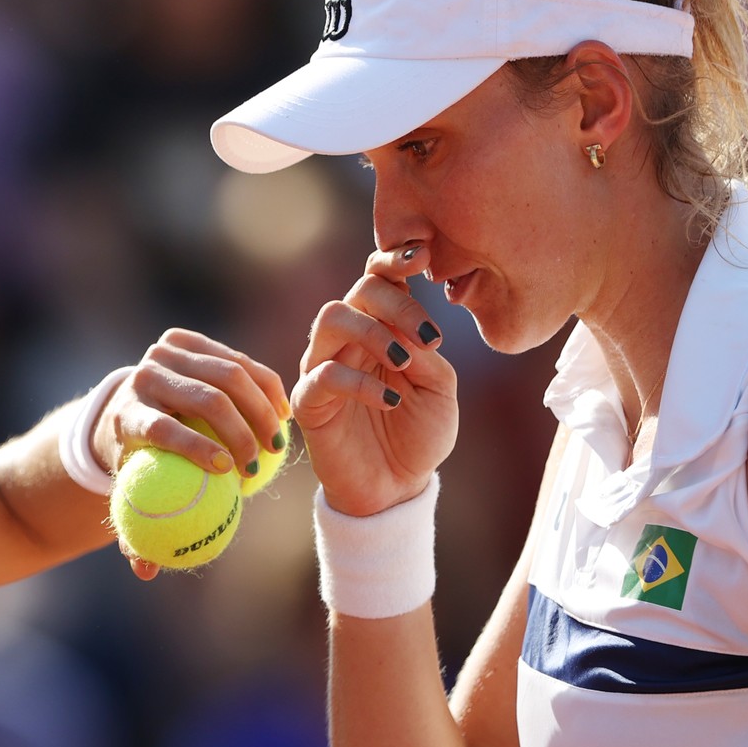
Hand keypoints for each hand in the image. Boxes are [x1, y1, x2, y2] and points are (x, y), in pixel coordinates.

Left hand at [91, 328, 290, 578]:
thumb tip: (146, 570)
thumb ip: (134, 530)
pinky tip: (282, 416)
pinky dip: (265, 387)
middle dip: (242, 431)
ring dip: (261, 410)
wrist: (124, 409)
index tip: (229, 472)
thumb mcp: (129, 495)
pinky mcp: (186, 340)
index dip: (197, 448)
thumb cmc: (134, 464)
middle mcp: (144, 375)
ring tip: (277, 444)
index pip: (162, 427)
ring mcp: (165, 352)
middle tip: (263, 463)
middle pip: (205, 397)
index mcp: (127, 415)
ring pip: (229, 373)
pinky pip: (238, 360)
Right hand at [292, 244, 457, 516]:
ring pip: (332, 318)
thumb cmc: (418, 435)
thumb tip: (407, 325)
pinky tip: (391, 402)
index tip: (424, 257)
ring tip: (405, 363)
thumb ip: (424, 348)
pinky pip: (324, 375)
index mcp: (381, 328)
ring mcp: (323, 367)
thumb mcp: (439, 387)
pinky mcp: (307, 402)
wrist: (396, 488)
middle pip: (358, 291)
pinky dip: (361, 383)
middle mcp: (348, 341)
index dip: (395, 258)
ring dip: (373, 332)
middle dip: (396, 304)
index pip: (378, 278)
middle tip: (428, 338)